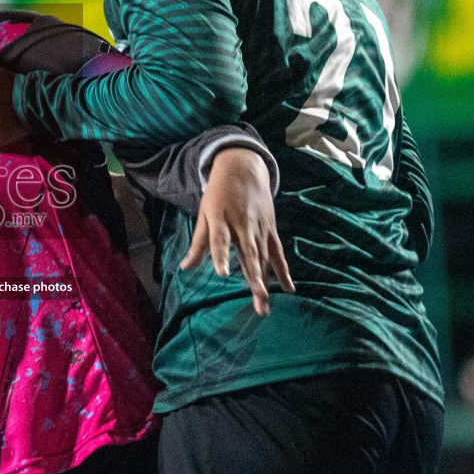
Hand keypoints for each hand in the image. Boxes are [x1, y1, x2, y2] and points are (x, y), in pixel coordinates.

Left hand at [180, 146, 294, 315]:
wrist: (244, 168)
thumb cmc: (219, 194)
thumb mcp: (204, 213)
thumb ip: (198, 243)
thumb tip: (185, 269)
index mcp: (221, 218)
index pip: (220, 240)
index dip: (221, 256)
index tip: (222, 273)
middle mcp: (243, 224)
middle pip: (249, 254)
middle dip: (254, 276)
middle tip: (258, 297)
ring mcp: (260, 228)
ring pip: (265, 257)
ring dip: (266, 281)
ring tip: (264, 304)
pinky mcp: (271, 230)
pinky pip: (278, 253)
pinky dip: (283, 270)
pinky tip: (288, 289)